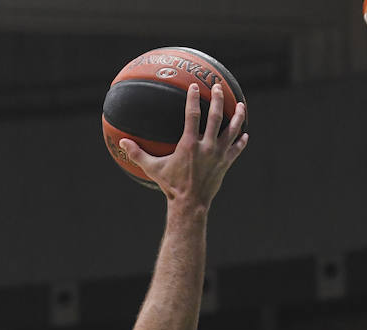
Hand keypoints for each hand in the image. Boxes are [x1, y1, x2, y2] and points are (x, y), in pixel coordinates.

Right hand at [121, 82, 247, 205]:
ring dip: (237, 116)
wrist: (190, 204)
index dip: (193, 99)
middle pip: (216, 117)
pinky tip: (245, 134)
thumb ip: (137, 153)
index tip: (194, 87)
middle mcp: (207, 147)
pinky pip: (236, 150)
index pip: (193, 115)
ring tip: (241, 105)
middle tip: (218, 87)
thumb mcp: (153, 168)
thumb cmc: (171, 186)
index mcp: (189, 144)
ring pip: (232, 131)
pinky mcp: (225, 164)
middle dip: (218, 100)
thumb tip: (121, 142)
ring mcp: (218, 155)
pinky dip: (241, 142)